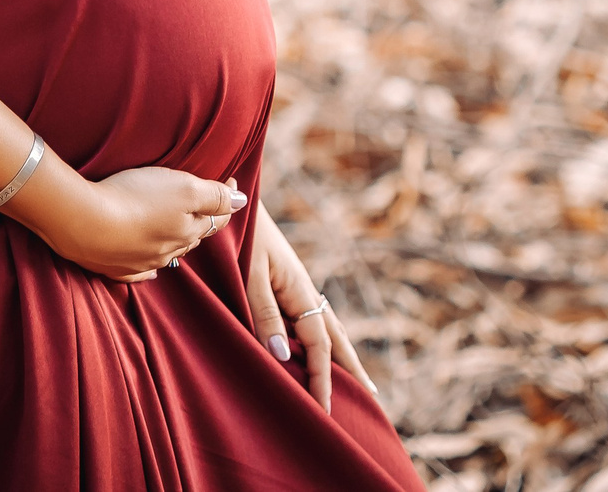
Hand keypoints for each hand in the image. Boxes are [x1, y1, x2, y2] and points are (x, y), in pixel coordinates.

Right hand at [23, 167, 243, 282]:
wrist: (82, 222)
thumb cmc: (135, 198)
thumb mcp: (183, 188)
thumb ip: (215, 195)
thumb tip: (242, 200)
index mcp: (188, 231)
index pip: (215, 219)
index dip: (224, 200)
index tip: (229, 180)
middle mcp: (168, 252)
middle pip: (192, 238)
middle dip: (200, 222)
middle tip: (202, 203)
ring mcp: (140, 263)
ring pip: (166, 254)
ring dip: (173, 242)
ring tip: (174, 228)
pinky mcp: (113, 267)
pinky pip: (137, 272)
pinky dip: (146, 267)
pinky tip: (150, 267)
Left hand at [244, 200, 378, 412]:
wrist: (235, 198)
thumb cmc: (240, 234)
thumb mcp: (250, 274)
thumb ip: (264, 312)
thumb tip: (281, 355)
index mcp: (300, 289)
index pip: (319, 345)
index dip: (322, 378)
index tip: (324, 409)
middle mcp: (306, 289)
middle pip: (336, 336)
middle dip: (351, 369)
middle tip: (371, 399)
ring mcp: (299, 284)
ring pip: (328, 325)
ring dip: (342, 352)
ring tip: (355, 376)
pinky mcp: (288, 279)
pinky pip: (313, 315)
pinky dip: (323, 335)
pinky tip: (319, 340)